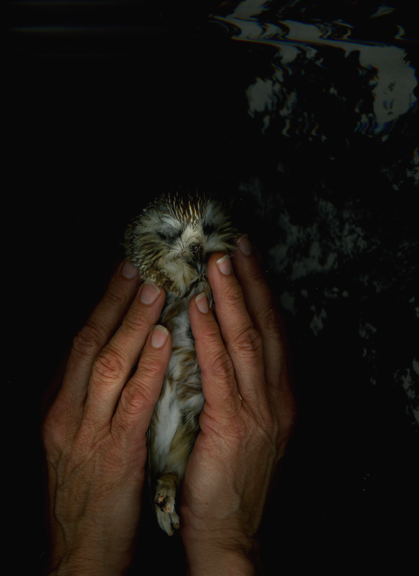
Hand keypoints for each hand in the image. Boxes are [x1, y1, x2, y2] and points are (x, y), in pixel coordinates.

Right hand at [42, 261, 170, 575]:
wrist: (79, 552)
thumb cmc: (85, 494)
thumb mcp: (75, 441)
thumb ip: (89, 401)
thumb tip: (115, 360)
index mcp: (57, 407)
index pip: (78, 344)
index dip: (100, 307)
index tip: (121, 276)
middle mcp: (65, 412)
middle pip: (88, 342)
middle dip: (112, 301)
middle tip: (136, 266)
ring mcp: (85, 432)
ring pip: (106, 362)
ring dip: (131, 322)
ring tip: (154, 289)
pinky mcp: (112, 454)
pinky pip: (131, 401)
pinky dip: (146, 366)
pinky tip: (162, 339)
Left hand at [181, 236, 295, 574]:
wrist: (230, 531)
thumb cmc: (232, 477)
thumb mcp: (249, 426)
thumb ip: (243, 386)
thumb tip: (221, 342)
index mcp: (280, 395)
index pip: (273, 331)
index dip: (260, 291)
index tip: (247, 257)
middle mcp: (276, 397)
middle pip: (265, 326)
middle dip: (250, 281)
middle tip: (234, 243)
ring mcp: (258, 411)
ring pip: (246, 340)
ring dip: (230, 297)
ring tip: (215, 261)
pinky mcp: (232, 426)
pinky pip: (219, 371)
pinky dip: (208, 335)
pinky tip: (195, 308)